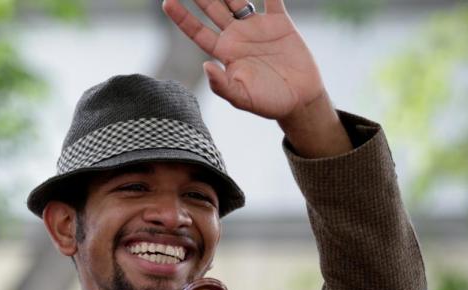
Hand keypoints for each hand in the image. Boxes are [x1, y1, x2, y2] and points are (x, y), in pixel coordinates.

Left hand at [163, 0, 351, 156]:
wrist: (300, 99)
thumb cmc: (268, 103)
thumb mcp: (242, 98)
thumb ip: (221, 85)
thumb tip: (205, 66)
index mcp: (225, 53)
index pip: (197, 31)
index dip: (182, 17)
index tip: (166, 2)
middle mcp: (237, 36)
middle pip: (213, 8)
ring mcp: (257, 27)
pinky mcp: (279, 22)